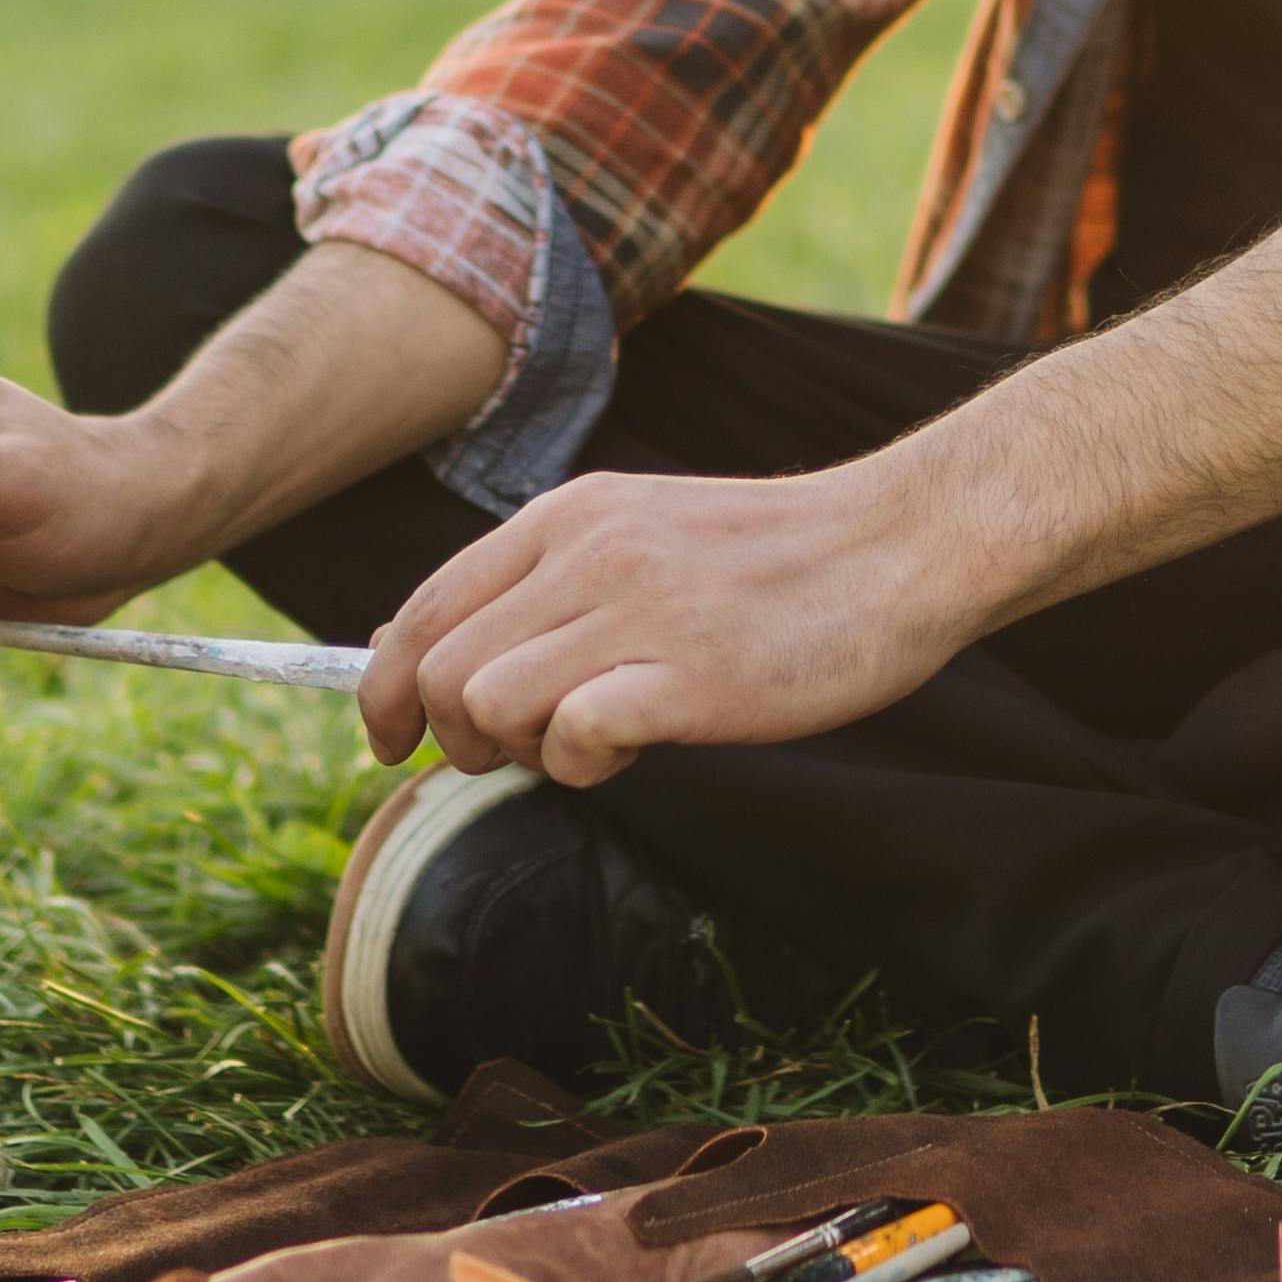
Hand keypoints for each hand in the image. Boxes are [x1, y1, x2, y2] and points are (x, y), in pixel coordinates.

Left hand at [359, 455, 978, 786]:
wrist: (898, 546)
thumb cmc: (772, 561)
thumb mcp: (638, 534)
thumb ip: (538, 584)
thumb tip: (416, 650)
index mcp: (567, 518)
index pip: (424, 608)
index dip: (384, 688)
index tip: (393, 739)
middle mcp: (586, 554)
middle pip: (441, 668)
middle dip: (457, 734)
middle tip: (523, 750)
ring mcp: (637, 611)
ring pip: (487, 701)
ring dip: (519, 749)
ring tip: (588, 742)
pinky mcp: (690, 673)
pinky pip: (571, 735)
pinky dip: (580, 763)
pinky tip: (631, 747)